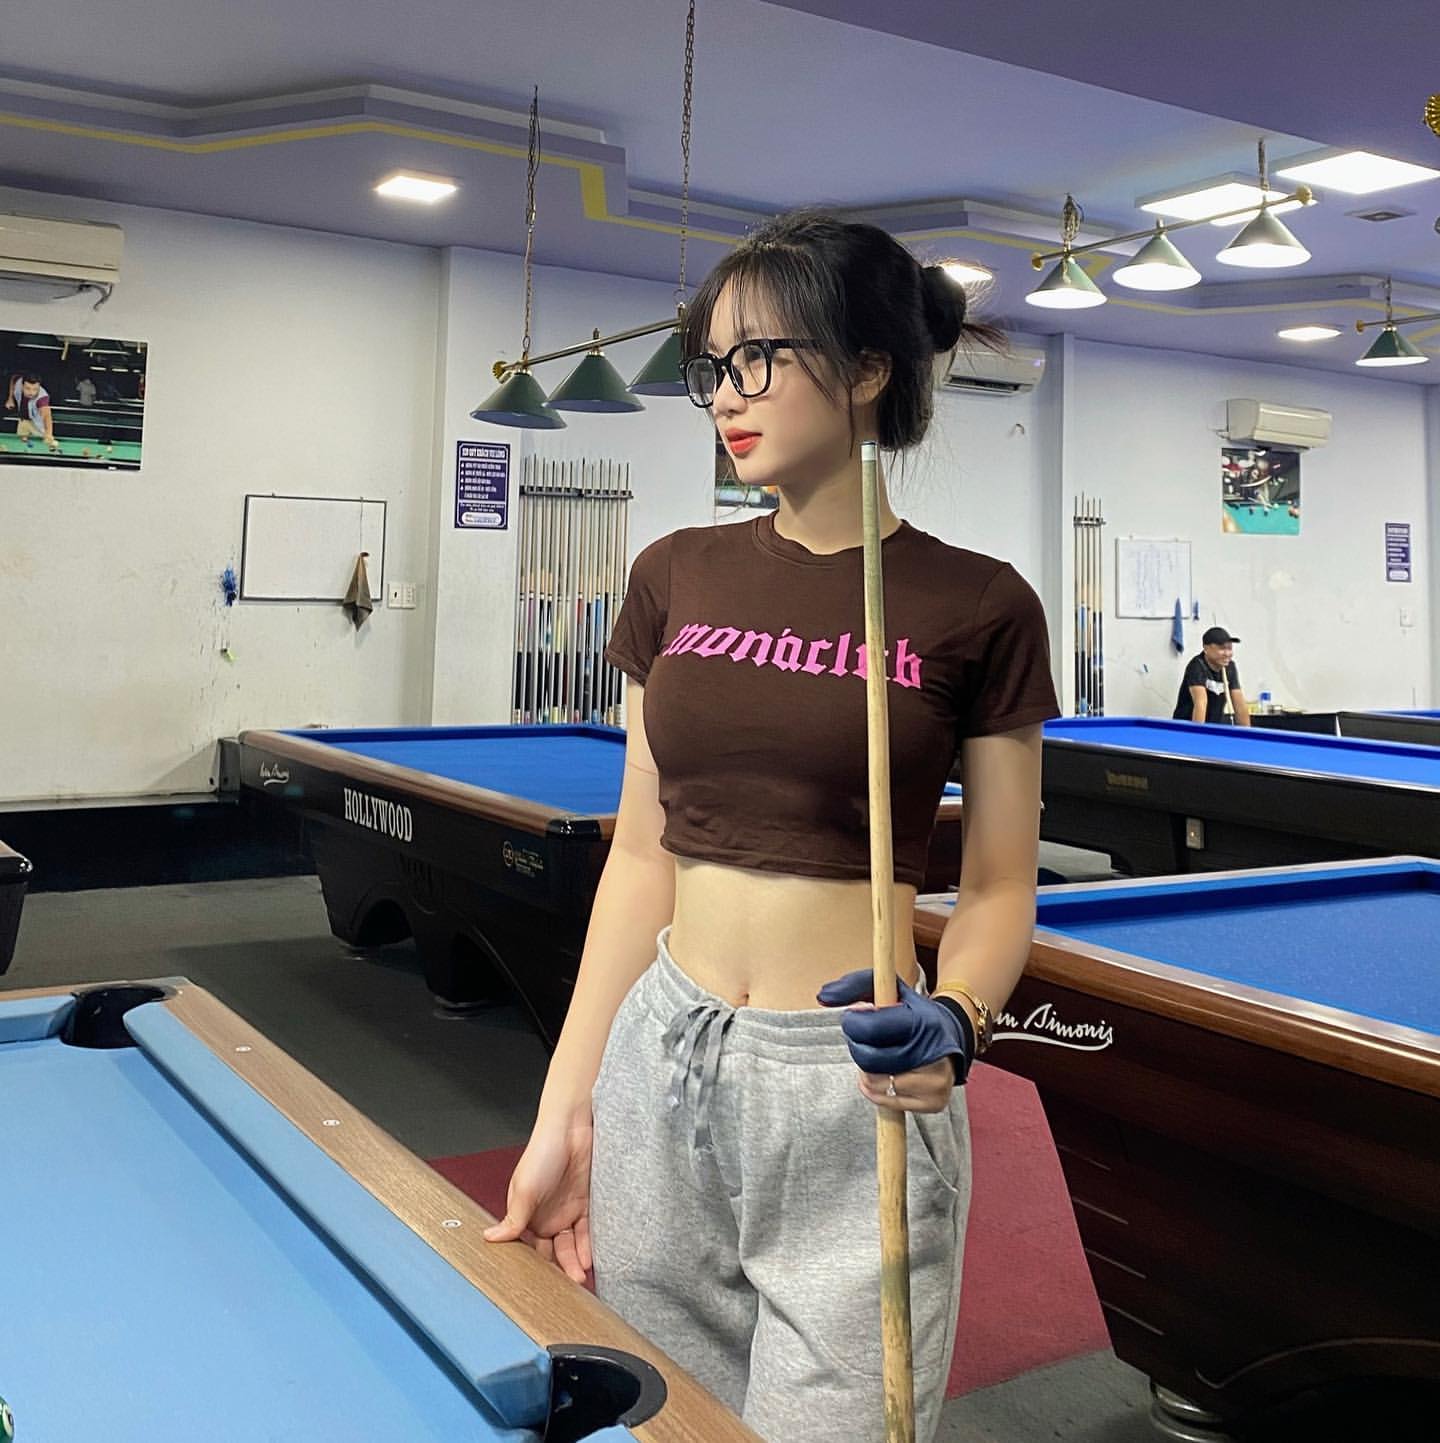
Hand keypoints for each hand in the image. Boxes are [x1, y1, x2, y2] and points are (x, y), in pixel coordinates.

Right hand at [482, 1109, 593, 1282]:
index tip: (541, 1287)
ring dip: (575, 1262)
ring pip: (571, 1245)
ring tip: (580, 1278)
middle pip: (553, 1251)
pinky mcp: (587, 1204)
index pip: (529, 1249)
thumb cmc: (542, 1151)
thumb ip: (513, 1219)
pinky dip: (588, 1247)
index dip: (535, 1267)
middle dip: (559, 1270)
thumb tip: (490, 1239)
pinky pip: (588, 1232)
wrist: (573, 1128)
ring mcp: (567, 1211)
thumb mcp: (525, 1189)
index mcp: (526, 1215)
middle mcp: (546, 1216)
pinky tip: (589, 1260)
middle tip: (566, 1288)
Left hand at [818, 970, 973, 1114]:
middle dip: (859, 1049)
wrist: (952, 1037)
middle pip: (870, 1060)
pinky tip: (885, 1073)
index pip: (872, 1029)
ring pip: (876, 1083)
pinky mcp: (933, 1103)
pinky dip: (876, 1089)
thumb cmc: (913, 1012)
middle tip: (866, 1040)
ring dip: (867, 1070)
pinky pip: (886, 1101)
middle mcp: (932, 1053)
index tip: (853, 1020)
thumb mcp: (891, 990)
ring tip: (880, 1056)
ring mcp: (935, 1082)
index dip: (854, 1025)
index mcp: (921, 1022)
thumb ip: (854, 986)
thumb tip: (822, 996)